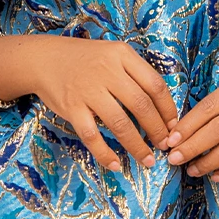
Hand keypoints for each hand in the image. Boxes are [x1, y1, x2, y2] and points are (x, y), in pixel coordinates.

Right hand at [0, 33, 176, 172]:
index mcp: (122, 56)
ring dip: (138, 146)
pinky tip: (115, 165)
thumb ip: (135, 73)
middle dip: (157, 130)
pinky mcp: (72, 108)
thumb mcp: (113, 53)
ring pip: (120, 124)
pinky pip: (92, 136)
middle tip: (164, 146)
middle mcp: (107, 72)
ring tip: (148, 160)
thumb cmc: (85, 59)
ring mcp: (88, 91)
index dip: (168, 109)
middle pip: (141, 106)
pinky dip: (105, 153)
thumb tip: (162, 106)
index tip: (173, 126)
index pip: (155, 85)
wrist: (44, 59)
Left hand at [159, 70, 218, 185]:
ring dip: (207, 162)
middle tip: (175, 159)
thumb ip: (218, 107)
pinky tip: (216, 176)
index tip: (171, 140)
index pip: (209, 106)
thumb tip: (181, 133)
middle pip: (218, 128)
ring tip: (192, 169)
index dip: (187, 126)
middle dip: (192, 146)